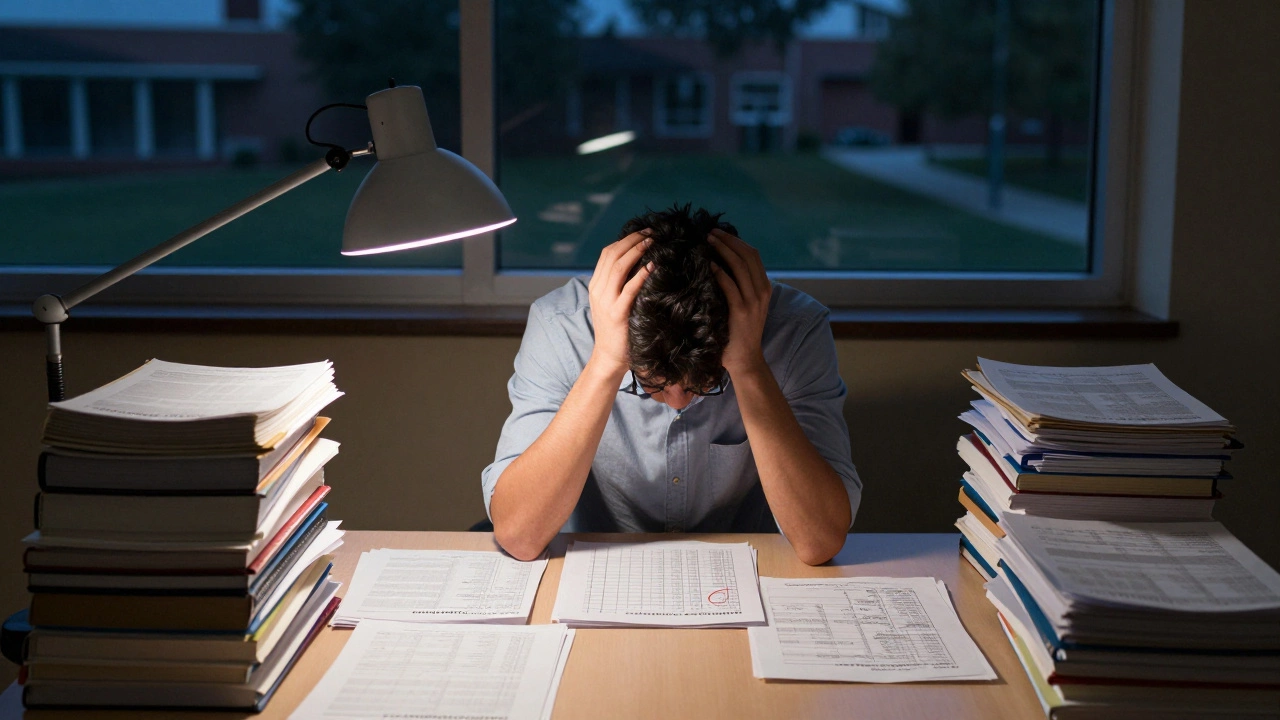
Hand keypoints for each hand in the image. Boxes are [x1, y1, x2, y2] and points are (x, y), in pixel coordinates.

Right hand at [587, 230, 652, 377]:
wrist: (609, 357)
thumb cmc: (617, 330)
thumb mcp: (612, 302)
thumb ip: (619, 284)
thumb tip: (640, 264)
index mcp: (596, 285)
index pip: (607, 253)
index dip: (626, 239)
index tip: (643, 232)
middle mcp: (598, 289)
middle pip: (613, 254)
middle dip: (633, 239)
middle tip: (652, 231)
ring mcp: (606, 301)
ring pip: (619, 266)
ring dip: (638, 250)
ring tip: (653, 242)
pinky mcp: (617, 314)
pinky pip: (629, 289)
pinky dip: (641, 275)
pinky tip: (653, 266)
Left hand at [709, 228, 771, 376]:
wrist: (746, 360)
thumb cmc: (739, 333)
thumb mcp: (745, 305)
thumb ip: (739, 287)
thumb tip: (721, 266)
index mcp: (764, 287)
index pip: (753, 255)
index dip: (736, 241)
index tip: (719, 233)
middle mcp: (762, 291)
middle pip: (748, 255)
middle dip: (729, 240)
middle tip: (710, 232)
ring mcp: (753, 301)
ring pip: (740, 265)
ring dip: (723, 250)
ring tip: (708, 241)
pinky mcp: (741, 311)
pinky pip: (730, 285)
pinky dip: (720, 272)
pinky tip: (709, 265)